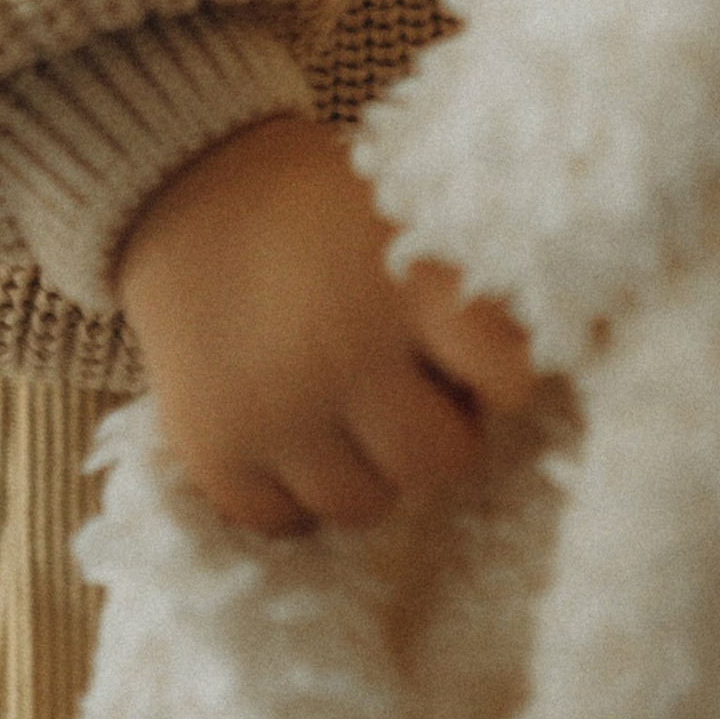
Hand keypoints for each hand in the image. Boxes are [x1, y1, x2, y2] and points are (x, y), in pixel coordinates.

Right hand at [114, 113, 540, 535]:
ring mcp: (276, 410)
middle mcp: (344, 351)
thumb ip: (467, 293)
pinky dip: (289, 489)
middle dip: (434, 433)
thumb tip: (534, 374)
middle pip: (439, 462)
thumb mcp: (407, 220)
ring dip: (363, 467)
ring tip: (339, 405)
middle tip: (405, 391)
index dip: (499, 378)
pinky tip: (283, 428)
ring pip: (363, 505)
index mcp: (410, 284)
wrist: (185, 196)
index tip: (479, 362)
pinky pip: (285, 522)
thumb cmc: (321, 216)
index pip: (508, 380)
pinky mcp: (215, 451)